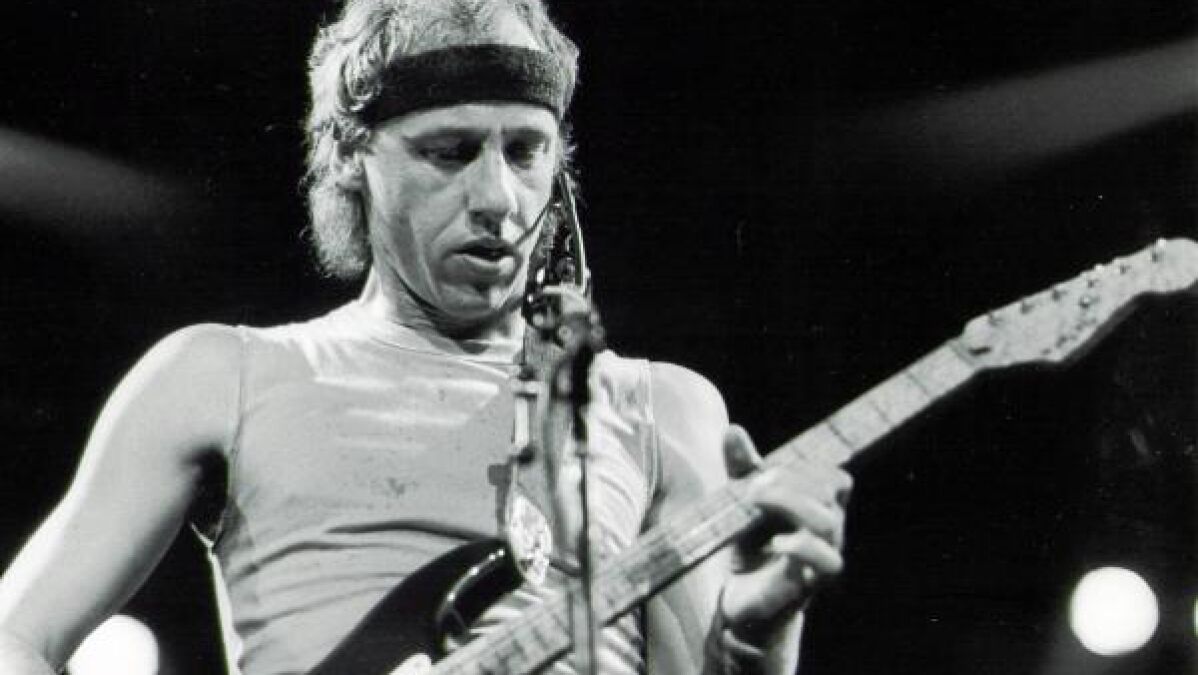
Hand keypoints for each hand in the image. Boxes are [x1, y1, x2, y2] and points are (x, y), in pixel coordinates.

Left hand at [719, 425, 852, 635]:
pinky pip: (827, 561)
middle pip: (829, 489)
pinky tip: (776, 542)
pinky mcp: (813, 582)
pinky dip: (801, 546)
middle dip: (788, 480)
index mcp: (819, 505)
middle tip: (751, 486)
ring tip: (754, 502)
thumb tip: (732, 430)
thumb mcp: (742, 499)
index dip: (804, 468)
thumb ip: (742, 467)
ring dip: (790, 503)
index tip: (763, 470)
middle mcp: (830, 528)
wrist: (739, 593)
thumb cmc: (749, 543)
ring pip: (828, 521)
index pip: (835, 476)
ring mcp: (825, 554)